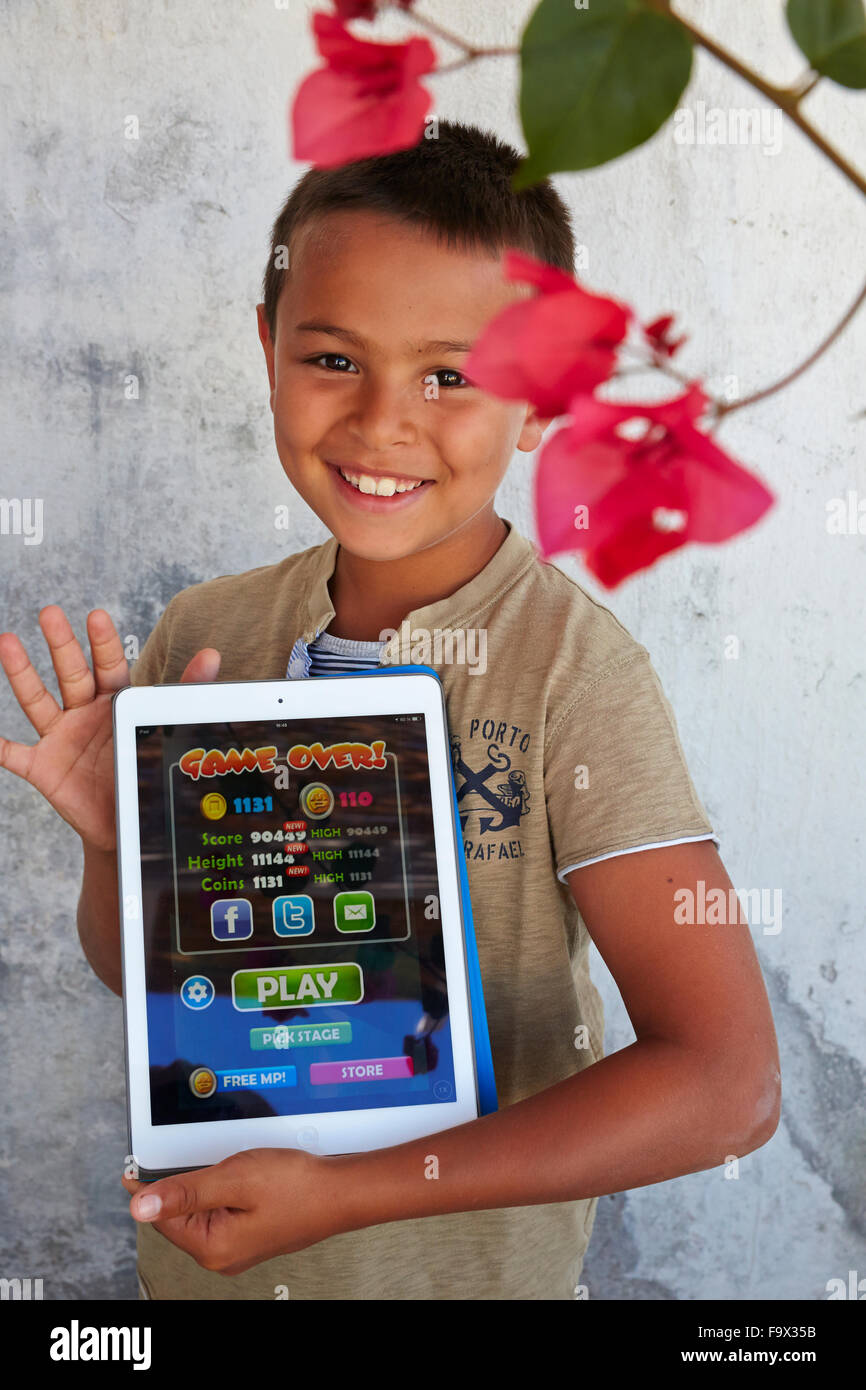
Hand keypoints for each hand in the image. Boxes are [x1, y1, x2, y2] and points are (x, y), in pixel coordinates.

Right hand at [0, 606, 219, 852]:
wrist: (125, 821)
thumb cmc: (142, 768)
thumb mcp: (164, 729)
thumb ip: (184, 692)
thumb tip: (212, 655)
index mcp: (114, 701)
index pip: (109, 666)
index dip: (103, 643)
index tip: (97, 615)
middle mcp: (83, 712)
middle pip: (70, 673)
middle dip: (60, 644)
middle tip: (50, 612)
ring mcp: (60, 737)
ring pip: (38, 701)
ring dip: (21, 674)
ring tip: (6, 642)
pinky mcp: (43, 766)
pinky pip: (14, 754)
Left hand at [122, 1148, 346, 1274]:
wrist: (340, 1192)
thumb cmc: (295, 1186)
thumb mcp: (233, 1179)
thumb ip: (185, 1192)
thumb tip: (140, 1206)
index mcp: (211, 1247)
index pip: (161, 1216)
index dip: (149, 1186)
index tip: (136, 1165)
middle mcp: (220, 1255)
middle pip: (179, 1215)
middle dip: (182, 1183)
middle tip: (193, 1156)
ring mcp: (236, 1248)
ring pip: (201, 1211)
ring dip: (203, 1185)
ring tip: (226, 1165)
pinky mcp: (249, 1236)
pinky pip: (220, 1212)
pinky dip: (221, 1192)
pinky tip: (237, 1176)